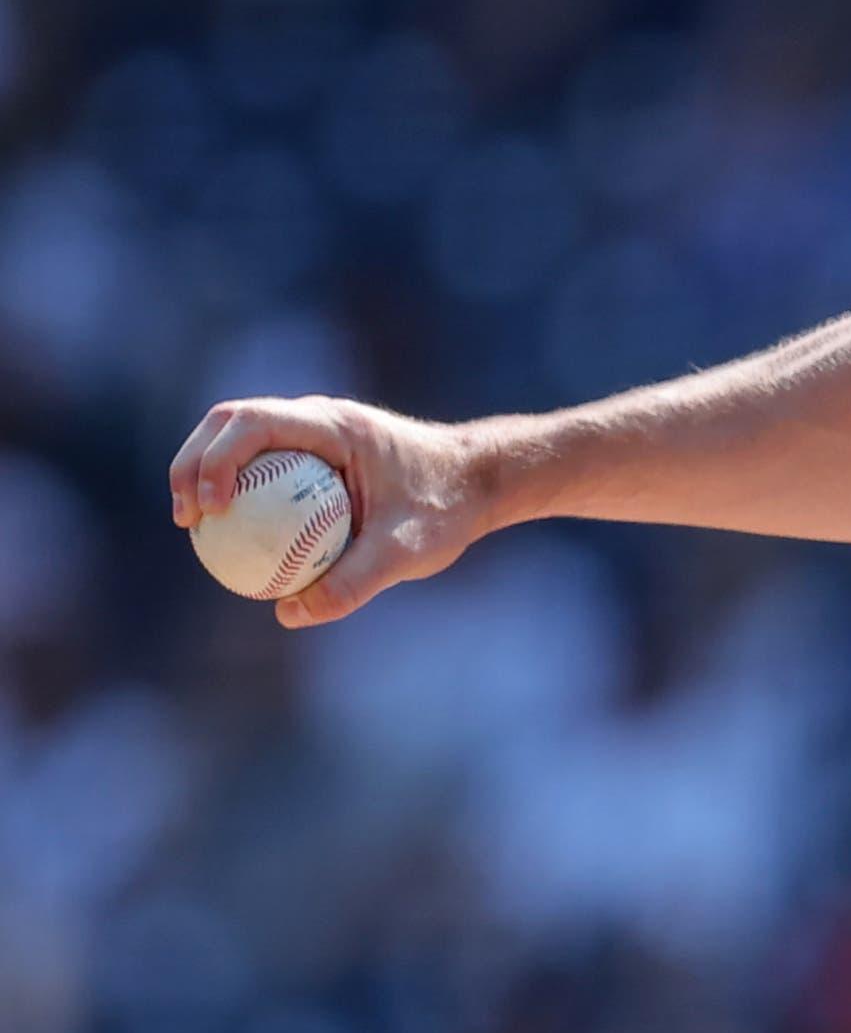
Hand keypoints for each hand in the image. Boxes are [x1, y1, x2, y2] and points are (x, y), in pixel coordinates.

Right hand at [169, 396, 499, 626]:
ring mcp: (314, 431)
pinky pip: (262, 465)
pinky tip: (230, 538)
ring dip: (204, 471)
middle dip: (193, 462)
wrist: (481, 481)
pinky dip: (236, 489)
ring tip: (195, 527)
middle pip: (229, 422)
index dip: (215, 459)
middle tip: (187, 520)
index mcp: (336, 426)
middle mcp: (318, 418)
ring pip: (238, 438)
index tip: (209, 508)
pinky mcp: (314, 452)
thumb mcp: (407, 551)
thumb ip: (352, 582)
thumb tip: (287, 613)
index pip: (253, 423)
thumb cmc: (448, 508)